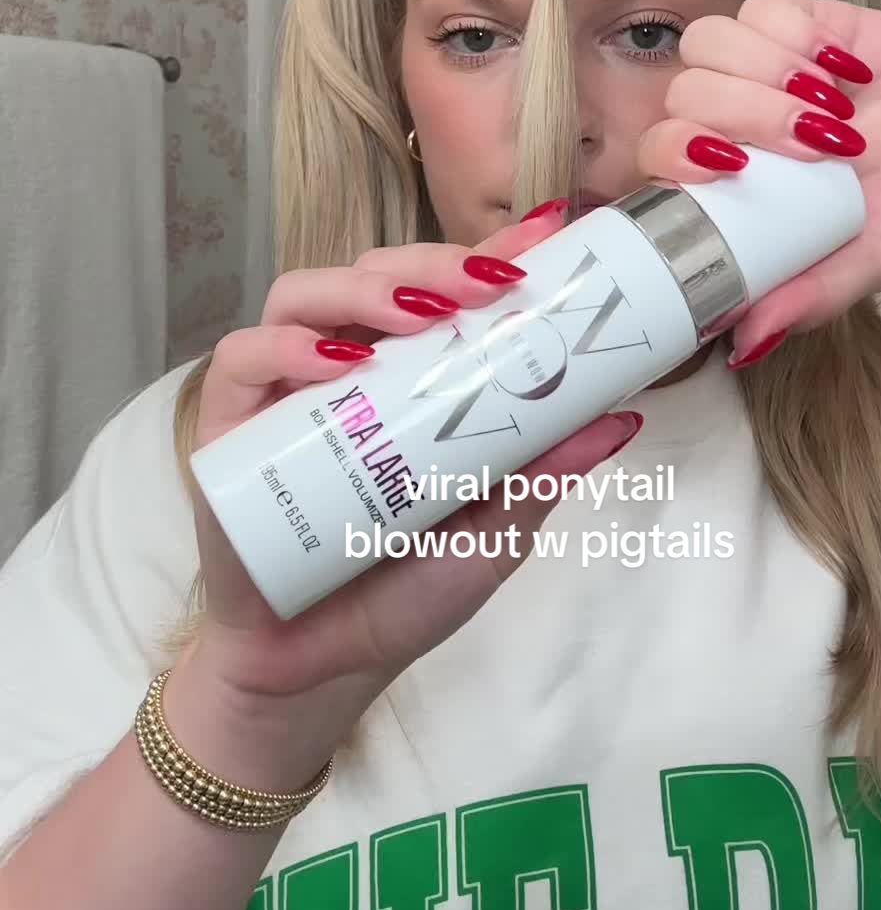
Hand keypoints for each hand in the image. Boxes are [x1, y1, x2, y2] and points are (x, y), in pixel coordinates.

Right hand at [190, 208, 641, 723]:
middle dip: (436, 265)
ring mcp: (284, 390)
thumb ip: (546, 472)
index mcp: (413, 378)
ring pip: (307, 292)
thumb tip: (623, 418)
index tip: (550, 236)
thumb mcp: (496, 532)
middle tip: (490, 283)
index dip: (491, 251)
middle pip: (378, 274)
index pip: (446, 292)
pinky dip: (285, 346)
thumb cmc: (407, 594)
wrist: (319, 674)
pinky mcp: (227, 426)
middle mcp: (347, 368)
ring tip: (419, 315)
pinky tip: (333, 364)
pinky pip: (243, 356)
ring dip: (365, 289)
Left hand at [636, 0, 880, 360]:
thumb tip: (743, 346)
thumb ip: (808, 296)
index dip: (679, 155)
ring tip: (837, 111)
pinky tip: (849, 70)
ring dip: (769, 74)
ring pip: (710, 43)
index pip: (661, 156)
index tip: (738, 169)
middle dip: (747, 115)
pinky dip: (800, 37)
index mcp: (739, 182)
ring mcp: (768, 66)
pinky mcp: (807, 22)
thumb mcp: (872, 262)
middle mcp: (739, 120)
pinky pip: (764, 9)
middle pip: (683, 94)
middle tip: (821, 147)